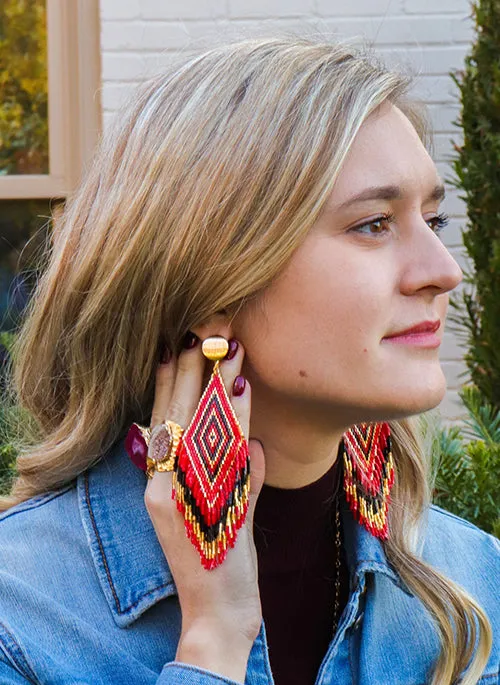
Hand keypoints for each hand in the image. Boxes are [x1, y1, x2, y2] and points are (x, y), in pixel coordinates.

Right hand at [144, 333, 265, 682]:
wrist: (217, 613)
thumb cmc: (222, 560)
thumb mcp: (226, 511)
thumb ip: (238, 477)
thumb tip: (253, 446)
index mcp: (163, 478)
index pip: (165, 415)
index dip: (176, 374)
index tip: (188, 337)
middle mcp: (160, 481)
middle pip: (173, 410)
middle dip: (192, 363)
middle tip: (209, 321)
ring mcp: (171, 493)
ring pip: (192, 424)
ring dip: (214, 380)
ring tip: (230, 343)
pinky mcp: (189, 508)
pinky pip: (215, 454)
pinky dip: (231, 420)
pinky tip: (242, 391)